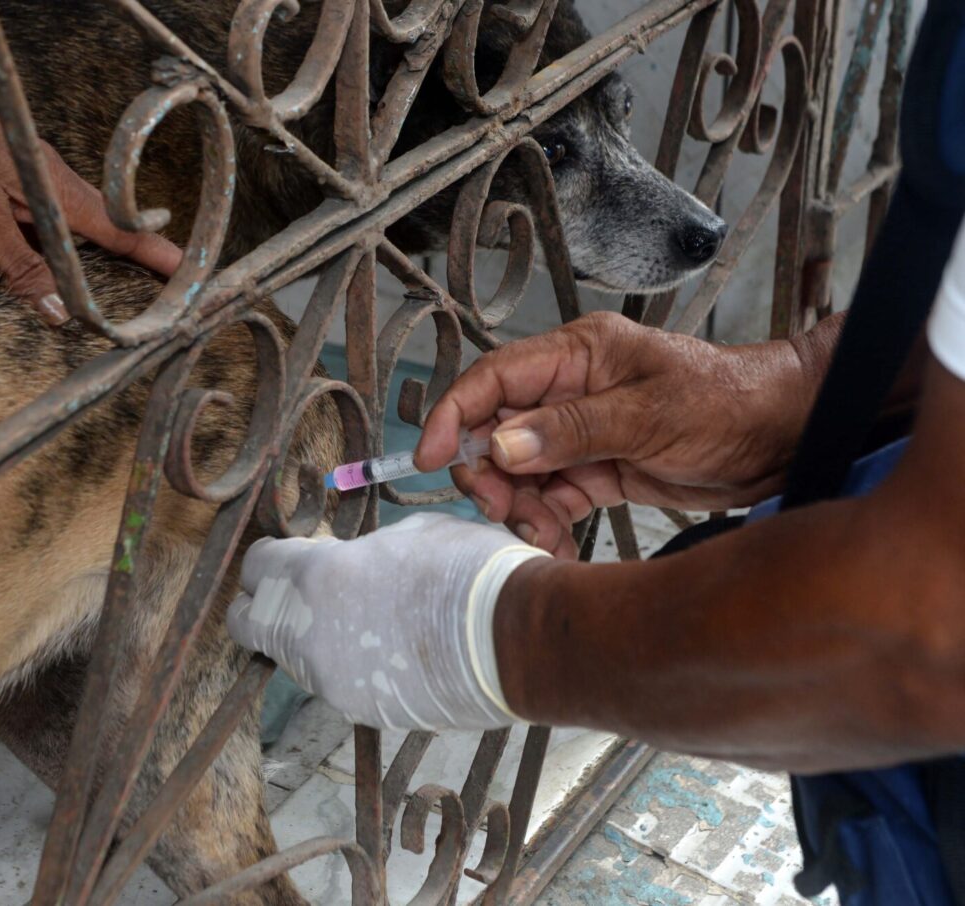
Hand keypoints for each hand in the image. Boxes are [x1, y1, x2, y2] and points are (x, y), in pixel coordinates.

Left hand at [0, 0, 182, 324]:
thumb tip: (60, 313)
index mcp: (62, 196)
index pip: (122, 234)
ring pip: (65, 228)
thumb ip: (21, 268)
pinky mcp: (1, 180)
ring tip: (92, 289)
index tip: (184, 276)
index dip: (155, 257)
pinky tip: (15, 264)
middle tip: (153, 288)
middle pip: (104, 231)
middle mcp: (54, 186)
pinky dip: (33, 245)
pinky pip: (31, 221)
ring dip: (78, 256)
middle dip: (130, 259)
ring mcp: (29, 181)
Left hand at [227, 513, 548, 730]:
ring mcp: (331, 681)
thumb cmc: (466, 570)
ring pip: (294, 657)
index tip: (286, 557)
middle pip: (250, 623)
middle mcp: (307, 634)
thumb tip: (354, 561)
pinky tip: (392, 652)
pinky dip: (352, 668)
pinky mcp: (362, 711)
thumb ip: (361, 553)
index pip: (256, 568)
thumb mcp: (407, 535)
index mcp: (312, 577)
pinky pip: (339, 684)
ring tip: (362, 621)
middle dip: (265, 608)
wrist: (516, 638)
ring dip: (312, 638)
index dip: (270, 560)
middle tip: (300, 595)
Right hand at [414, 312, 819, 556]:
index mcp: (578, 355)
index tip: (430, 456)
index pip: (494, 379)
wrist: (785, 437)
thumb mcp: (648, 414)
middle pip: (498, 432)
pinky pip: (553, 498)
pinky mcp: (601, 469)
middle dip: (490, 474)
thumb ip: (571, 430)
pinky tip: (559, 545)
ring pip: (521, 472)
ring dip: (519, 507)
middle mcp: (573, 390)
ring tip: (542, 533)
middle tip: (502, 507)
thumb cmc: (729, 401)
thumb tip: (503, 444)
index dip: (454, 415)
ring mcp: (584, 432)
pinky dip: (547, 524)